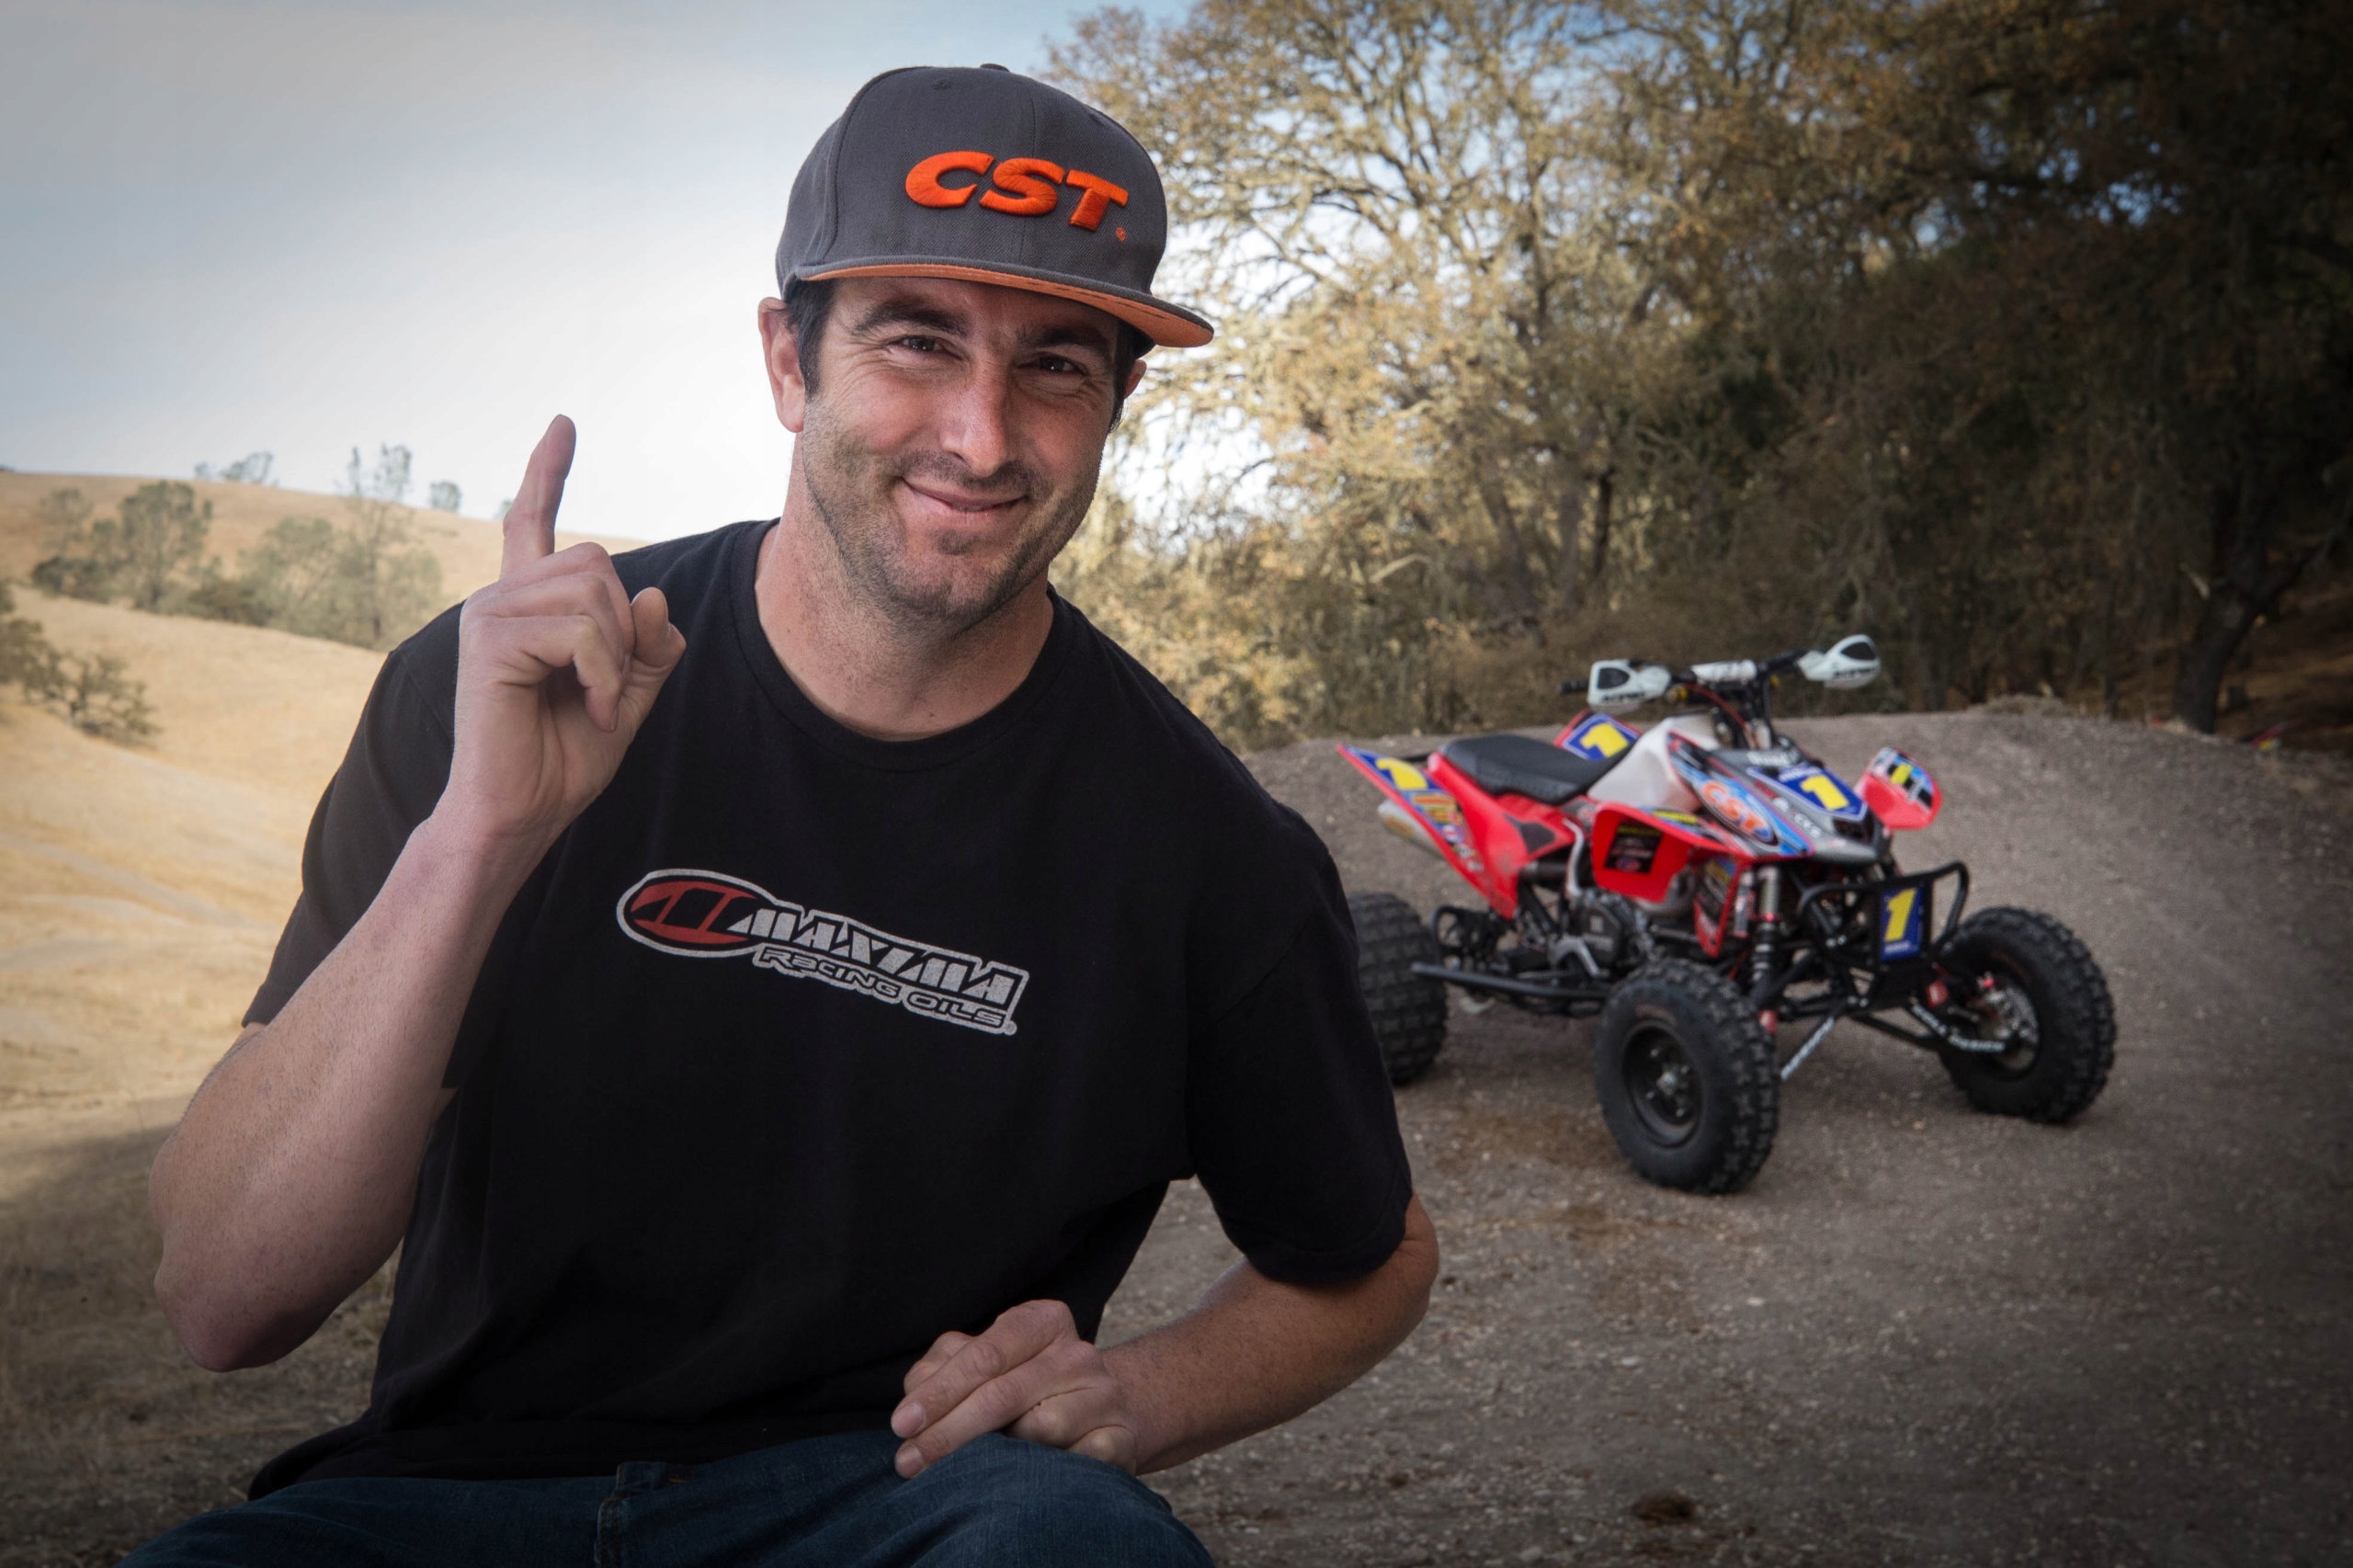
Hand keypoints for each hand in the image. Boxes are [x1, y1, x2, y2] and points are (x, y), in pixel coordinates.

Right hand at [442, 416, 686, 854]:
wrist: (518, 814)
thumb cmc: (563, 760)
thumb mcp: (628, 696)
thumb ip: (648, 647)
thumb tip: (654, 595)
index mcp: (528, 606)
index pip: (532, 522)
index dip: (548, 472)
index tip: (563, 424)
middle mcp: (501, 598)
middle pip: (598, 563)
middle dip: (625, 629)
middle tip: (607, 688)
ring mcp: (489, 613)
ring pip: (595, 593)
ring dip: (616, 657)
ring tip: (593, 703)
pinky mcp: (490, 639)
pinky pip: (582, 631)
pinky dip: (603, 676)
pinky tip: (584, 709)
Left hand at [891, 1299, 1141, 1476]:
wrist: (1099, 1411)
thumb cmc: (1022, 1384)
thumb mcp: (982, 1361)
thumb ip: (943, 1368)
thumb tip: (916, 1396)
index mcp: (1042, 1322)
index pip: (985, 1354)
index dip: (940, 1391)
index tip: (902, 1424)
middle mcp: (1078, 1353)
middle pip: (1003, 1394)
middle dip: (947, 1433)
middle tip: (909, 1463)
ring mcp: (1104, 1395)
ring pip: (1040, 1428)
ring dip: (997, 1455)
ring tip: (969, 1469)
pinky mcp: (1122, 1437)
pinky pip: (1078, 1460)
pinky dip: (1048, 1472)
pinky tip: (1024, 1481)